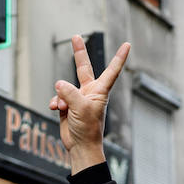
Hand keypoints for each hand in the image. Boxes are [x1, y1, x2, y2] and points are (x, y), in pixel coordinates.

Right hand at [48, 35, 130, 172]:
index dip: (119, 57)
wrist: (80, 146)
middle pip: (83, 68)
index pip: (112, 70)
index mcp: (100, 91)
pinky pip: (58, 98)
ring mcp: (77, 98)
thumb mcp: (80, 107)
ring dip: (61, 97)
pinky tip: (57, 110)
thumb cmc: (88, 129)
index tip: (127, 45)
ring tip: (65, 108)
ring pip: (64, 88)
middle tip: (76, 36)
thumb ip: (70, 92)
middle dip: (79, 53)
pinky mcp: (67, 106)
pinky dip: (56, 103)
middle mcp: (89, 91)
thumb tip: (59, 83)